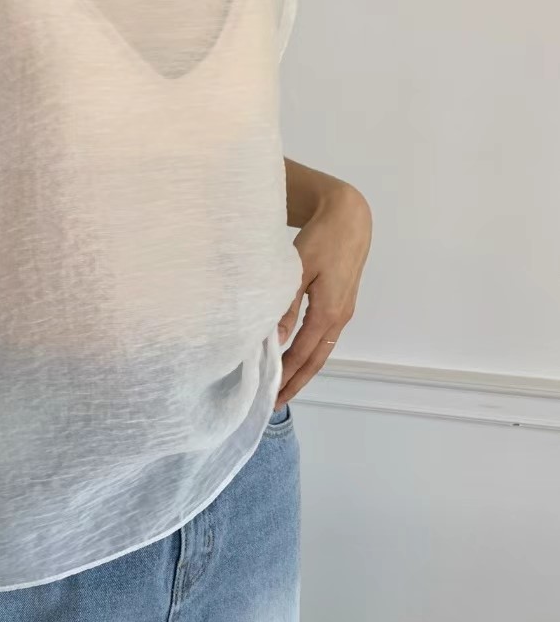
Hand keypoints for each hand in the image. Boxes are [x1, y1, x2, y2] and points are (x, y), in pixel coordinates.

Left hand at [276, 182, 371, 406]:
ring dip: (304, 369)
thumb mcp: (299, 270)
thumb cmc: (322, 240)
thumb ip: (287, 306)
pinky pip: (324, 337)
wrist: (350, 218)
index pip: (303, 354)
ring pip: (321, 350)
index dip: (287, 376)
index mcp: (328, 312)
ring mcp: (343, 312)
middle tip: (276, 403)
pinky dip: (310, 352)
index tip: (270, 395)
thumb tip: (277, 340)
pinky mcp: (342, 303)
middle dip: (296, 382)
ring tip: (284, 386)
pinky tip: (297, 356)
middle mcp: (339, 317)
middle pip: (316, 360)